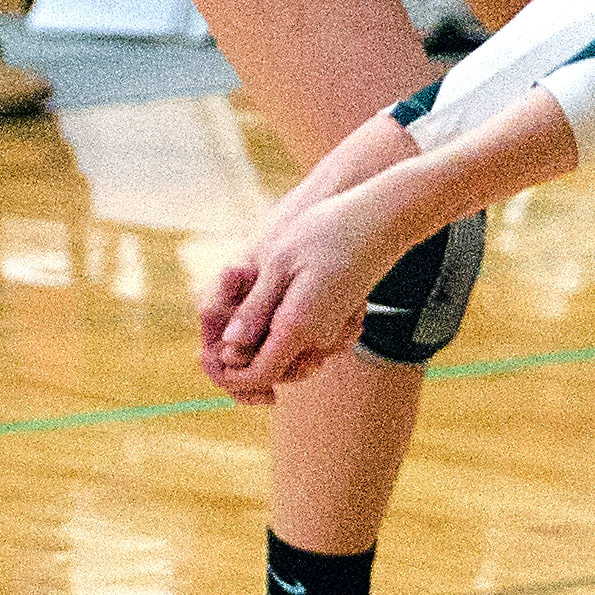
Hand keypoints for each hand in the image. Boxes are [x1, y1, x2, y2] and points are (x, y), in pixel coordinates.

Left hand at [204, 186, 409, 401]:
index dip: (230, 373)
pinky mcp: (343, 322)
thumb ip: (255, 309)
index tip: (212, 352)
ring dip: (265, 348)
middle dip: (245, 361)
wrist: (381, 219)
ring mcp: (335, 332)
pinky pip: (309, 346)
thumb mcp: (279, 264)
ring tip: (246, 307)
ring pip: (291, 361)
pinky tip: (277, 305)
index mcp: (299, 327)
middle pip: (274, 374)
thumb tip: (229, 346)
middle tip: (223, 330)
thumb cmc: (327, 232)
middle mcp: (320, 338)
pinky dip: (286, 337)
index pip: (258, 375)